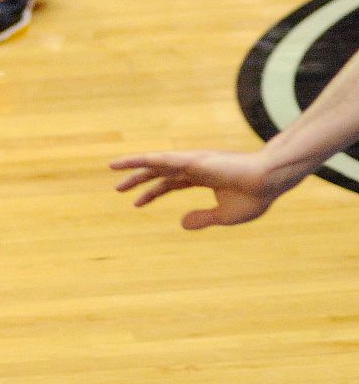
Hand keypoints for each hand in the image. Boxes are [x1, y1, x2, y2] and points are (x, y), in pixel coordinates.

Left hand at [109, 149, 285, 229]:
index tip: (137, 204)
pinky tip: (125, 163)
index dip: (153, 193)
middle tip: (118, 189)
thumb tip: (181, 224)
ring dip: (133, 166)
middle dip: (139, 180)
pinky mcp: (191, 160)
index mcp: (202, 177)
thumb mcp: (224, 215)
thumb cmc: (254, 196)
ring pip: (156, 162)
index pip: (170, 183)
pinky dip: (142, 160)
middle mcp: (194, 167)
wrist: (269, 181)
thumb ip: (202, 219)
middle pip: (159, 172)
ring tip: (112, 168)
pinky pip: (161, 159)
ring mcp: (192, 162)